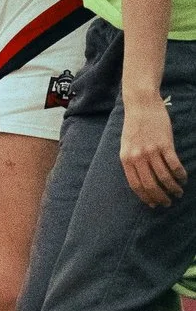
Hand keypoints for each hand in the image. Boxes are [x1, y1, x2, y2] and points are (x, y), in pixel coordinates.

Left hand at [120, 92, 185, 208]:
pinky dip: (180, 175)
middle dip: (160, 197)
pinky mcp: (164, 144)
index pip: (135, 185)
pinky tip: (183, 179)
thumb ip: (132, 160)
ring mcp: (151, 150)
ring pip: (164, 177)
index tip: (153, 205)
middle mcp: (137, 157)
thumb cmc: (134, 125)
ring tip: (178, 192)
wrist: (141, 105)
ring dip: (173, 188)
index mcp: (126, 158)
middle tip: (168, 203)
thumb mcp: (126, 144)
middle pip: (150, 184)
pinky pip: (174, 165)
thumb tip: (141, 178)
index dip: (145, 197)